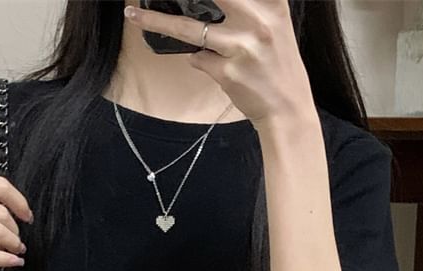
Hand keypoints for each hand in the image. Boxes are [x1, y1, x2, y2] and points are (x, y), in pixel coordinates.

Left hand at [124, 0, 315, 128]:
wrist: (288, 108)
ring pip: (187, 28)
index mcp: (272, 4)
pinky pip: (198, 58)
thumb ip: (249, 7)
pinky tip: (213, 64)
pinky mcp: (227, 71)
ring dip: (156, 21)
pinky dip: (199, 59)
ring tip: (134, 15)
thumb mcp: (274, 25)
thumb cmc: (278, 64)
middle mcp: (258, 20)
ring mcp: (241, 46)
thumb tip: (201, 3)